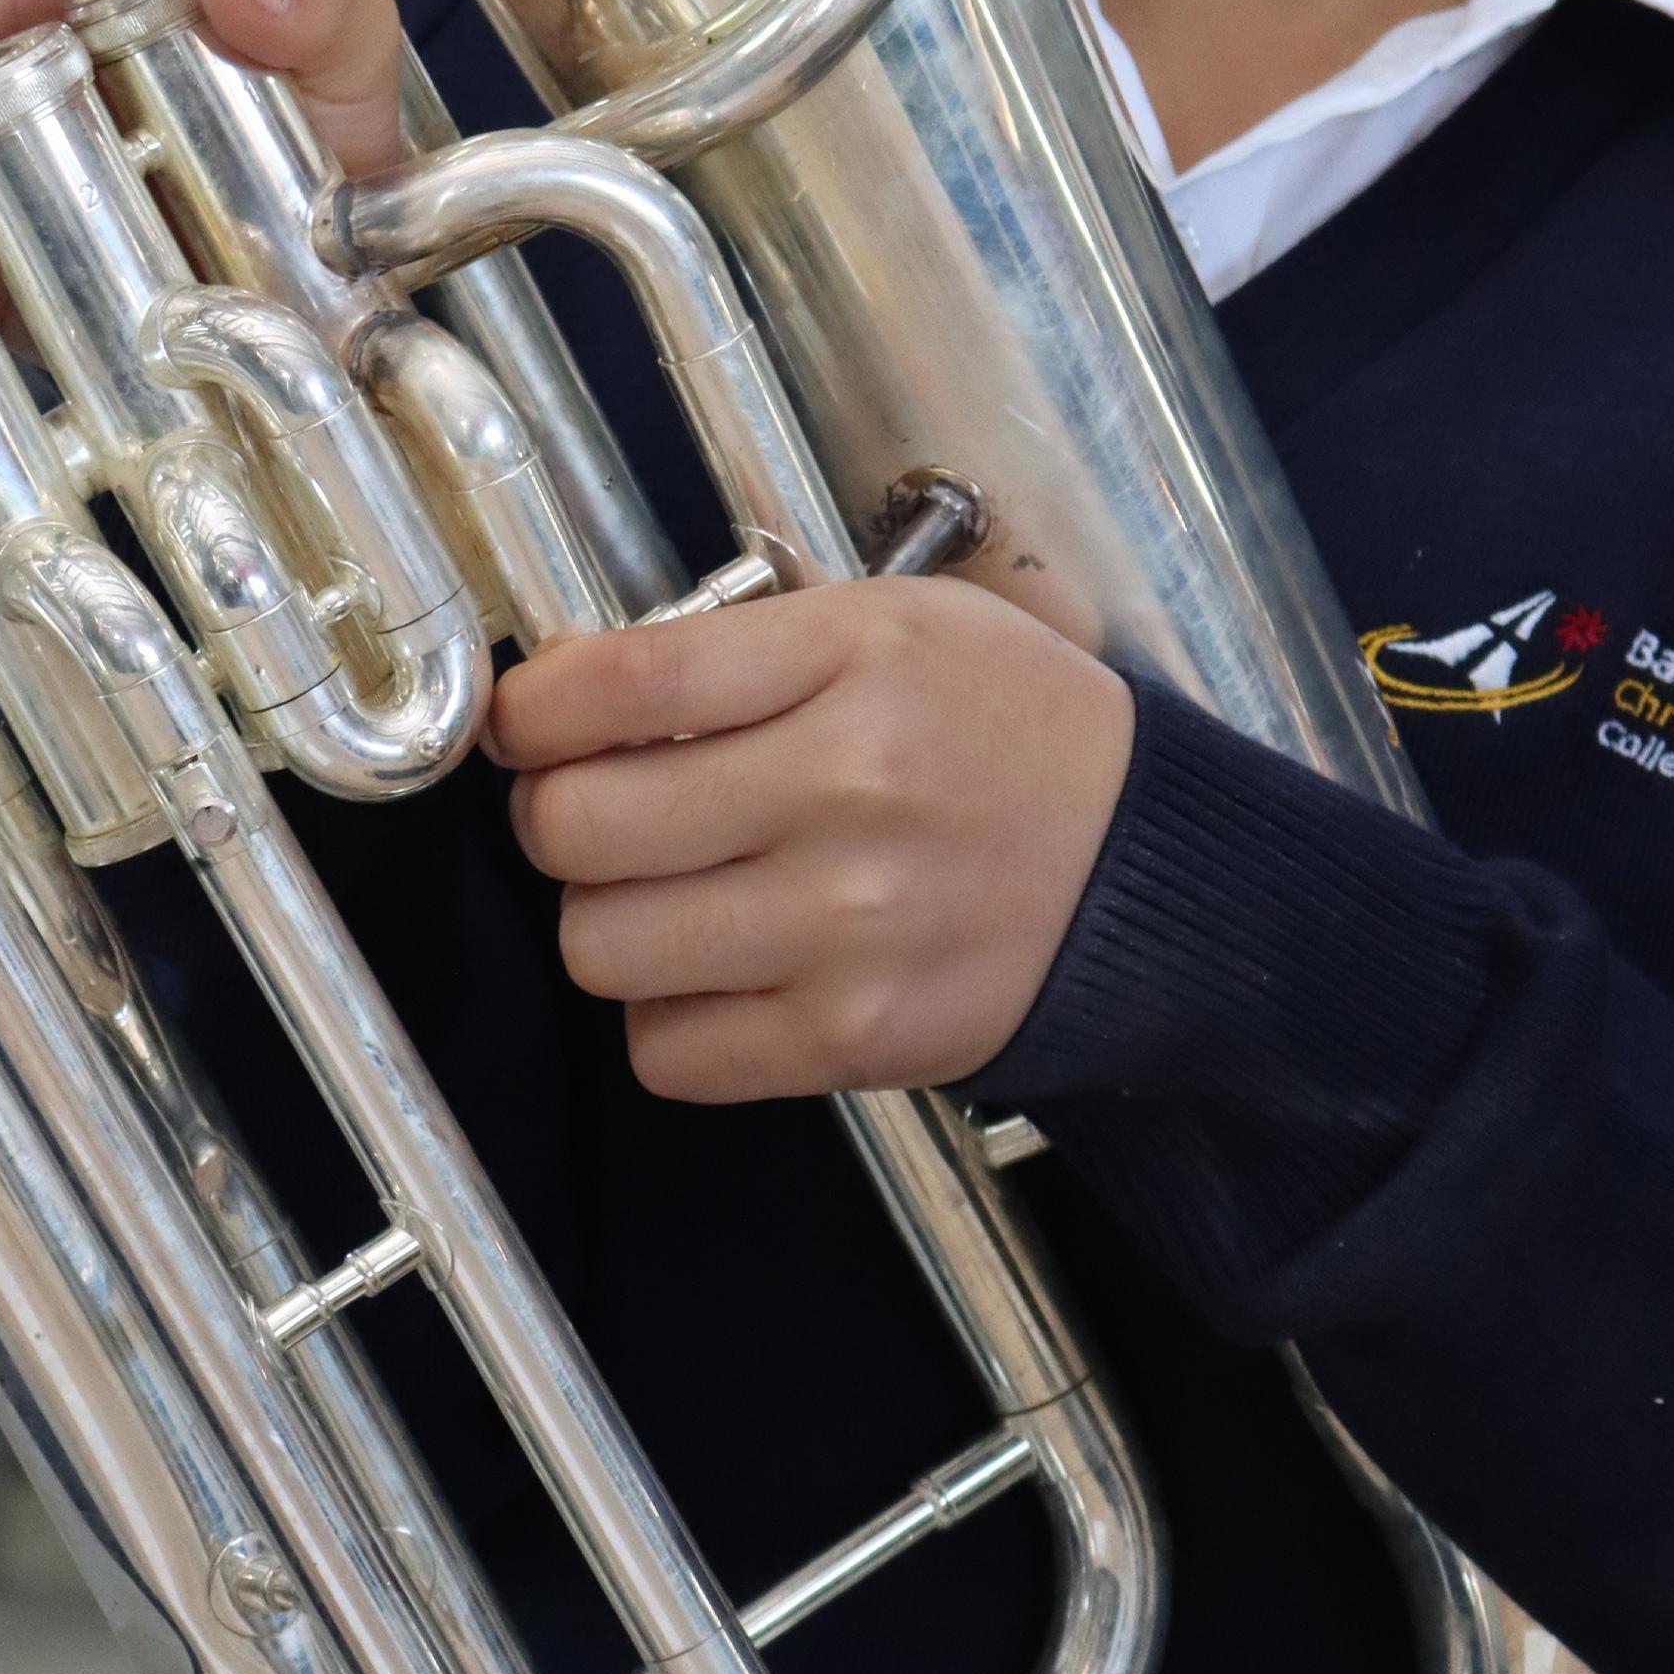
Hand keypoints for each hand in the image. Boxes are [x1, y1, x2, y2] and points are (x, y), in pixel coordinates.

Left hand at [489, 576, 1135, 1100]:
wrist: (1144, 868)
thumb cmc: (1009, 728)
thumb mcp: (893, 622)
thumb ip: (739, 644)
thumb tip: (570, 695)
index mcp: (849, 663)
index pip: (620, 688)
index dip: (531, 714)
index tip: (528, 727)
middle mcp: (843, 792)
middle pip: (577, 829)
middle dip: (558, 817)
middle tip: (598, 809)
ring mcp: (845, 927)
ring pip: (601, 948)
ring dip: (609, 920)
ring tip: (671, 891)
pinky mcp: (852, 1037)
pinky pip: (666, 1052)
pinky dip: (668, 1015)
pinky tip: (721, 967)